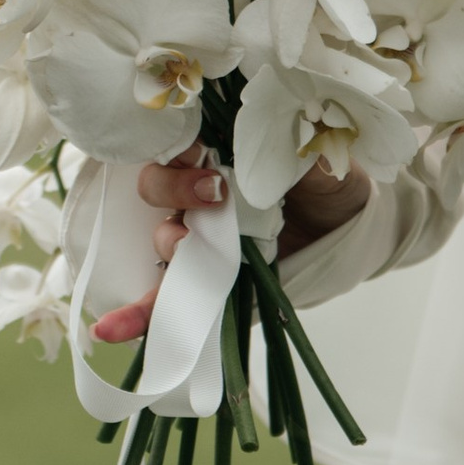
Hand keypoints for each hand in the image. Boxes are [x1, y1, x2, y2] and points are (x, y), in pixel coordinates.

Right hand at [92, 140, 369, 343]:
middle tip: (215, 193)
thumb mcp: (322, 162)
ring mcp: (202, 238)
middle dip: (175, 189)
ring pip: (163, 235)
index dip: (179, 147)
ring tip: (191, 248)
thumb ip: (299, 149)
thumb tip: (286, 134)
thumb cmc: (330, 185)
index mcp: (220, 155)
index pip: (177, 143)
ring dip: (170, 242)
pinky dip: (137, 314)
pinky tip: (111, 330)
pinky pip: (163, 297)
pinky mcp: (207, 279)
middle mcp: (201, 195)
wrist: (352, 229)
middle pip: (158, 186)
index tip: (203, 150)